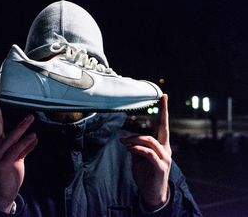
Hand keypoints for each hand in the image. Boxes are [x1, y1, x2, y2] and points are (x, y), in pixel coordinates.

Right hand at [0, 92, 37, 212]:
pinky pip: (16, 151)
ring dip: (21, 127)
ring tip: (31, 117)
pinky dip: (25, 143)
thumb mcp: (16, 157)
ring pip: (10, 138)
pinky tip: (34, 137)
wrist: (3, 192)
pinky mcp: (3, 165)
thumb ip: (23, 147)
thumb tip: (34, 138)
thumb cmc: (9, 172)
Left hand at [120, 94, 170, 209]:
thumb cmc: (146, 175)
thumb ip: (136, 148)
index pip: (162, 126)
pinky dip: (138, 149)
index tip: (164, 97)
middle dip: (163, 112)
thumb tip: (129, 140)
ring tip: (125, 142)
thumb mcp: (138, 159)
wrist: (152, 195)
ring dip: (135, 139)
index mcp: (161, 146)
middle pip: (163, 128)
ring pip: (150, 141)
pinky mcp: (160, 167)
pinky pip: (148, 153)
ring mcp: (165, 158)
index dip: (163, 111)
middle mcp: (165, 149)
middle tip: (162, 98)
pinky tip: (130, 148)